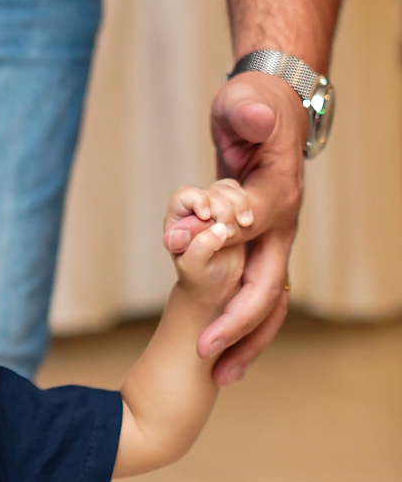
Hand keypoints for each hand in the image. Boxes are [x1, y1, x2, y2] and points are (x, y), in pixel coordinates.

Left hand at [164, 178, 251, 318]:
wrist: (217, 285)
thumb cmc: (200, 277)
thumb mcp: (195, 267)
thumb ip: (201, 247)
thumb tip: (218, 229)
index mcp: (177, 221)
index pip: (185, 196)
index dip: (199, 200)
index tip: (207, 215)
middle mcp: (194, 211)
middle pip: (212, 192)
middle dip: (224, 209)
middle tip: (229, 232)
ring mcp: (215, 209)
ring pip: (229, 190)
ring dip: (239, 205)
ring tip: (244, 225)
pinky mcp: (233, 211)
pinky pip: (242, 196)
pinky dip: (247, 207)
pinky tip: (248, 223)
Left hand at [182, 73, 306, 383]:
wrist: (270, 113)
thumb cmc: (252, 109)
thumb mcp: (245, 105)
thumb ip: (248, 116)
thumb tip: (252, 120)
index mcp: (277, 197)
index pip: (257, 238)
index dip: (230, 269)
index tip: (200, 299)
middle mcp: (282, 227)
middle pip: (270, 287)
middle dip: (239, 325)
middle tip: (207, 356)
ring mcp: (274, 243)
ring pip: (270, 302)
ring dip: (248, 340)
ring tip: (222, 376)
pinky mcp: (260, 251)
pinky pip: (258, 298)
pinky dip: (244, 328)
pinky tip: (224, 357)